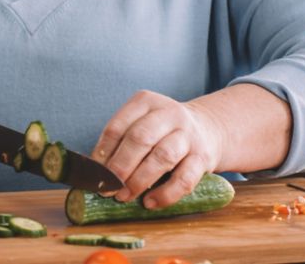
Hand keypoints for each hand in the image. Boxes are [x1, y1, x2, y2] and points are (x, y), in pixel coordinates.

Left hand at [93, 90, 226, 208]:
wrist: (209, 129)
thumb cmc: (163, 131)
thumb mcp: (141, 123)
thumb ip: (121, 141)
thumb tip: (96, 169)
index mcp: (146, 102)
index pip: (118, 126)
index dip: (103, 151)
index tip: (95, 172)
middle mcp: (169, 114)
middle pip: (140, 138)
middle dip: (120, 166)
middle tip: (108, 188)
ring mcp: (189, 135)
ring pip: (163, 157)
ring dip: (140, 180)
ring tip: (125, 196)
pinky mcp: (203, 157)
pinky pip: (185, 179)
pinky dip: (165, 194)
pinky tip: (150, 202)